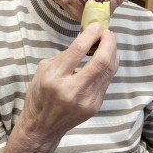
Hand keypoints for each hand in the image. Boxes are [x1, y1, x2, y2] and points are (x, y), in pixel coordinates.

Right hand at [19, 23, 118, 140]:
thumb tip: (87, 40)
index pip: (79, 50)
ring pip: (109, 71)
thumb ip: (65, 55)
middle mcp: (73, 90)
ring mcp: (87, 100)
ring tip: (109, 43)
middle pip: (101, 61)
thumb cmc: (40, 94)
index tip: (97, 26)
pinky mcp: (95, 106)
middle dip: (109, 42)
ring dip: (112, 53)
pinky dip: (108, 66)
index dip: (91, 34)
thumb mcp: (44, 70)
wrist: (43, 127)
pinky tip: (106, 58)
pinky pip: (106, 80)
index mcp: (55, 77)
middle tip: (108, 33)